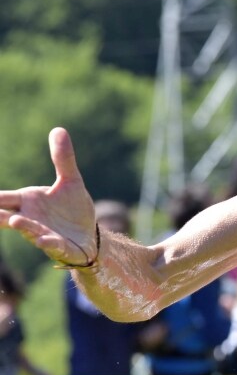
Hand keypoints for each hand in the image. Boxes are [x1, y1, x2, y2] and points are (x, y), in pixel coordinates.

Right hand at [0, 128, 96, 267]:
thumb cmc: (73, 209)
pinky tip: (43, 240)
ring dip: (23, 226)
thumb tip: (58, 129)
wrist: (90, 236)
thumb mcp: (71, 181)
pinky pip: (52, 245)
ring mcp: (43, 234)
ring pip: (29, 230)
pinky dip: (47, 243)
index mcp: (28, 201)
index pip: (2, 198)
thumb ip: (63, 159)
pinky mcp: (60, 246)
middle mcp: (30, 219)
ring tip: (15, 221)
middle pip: (7, 216)